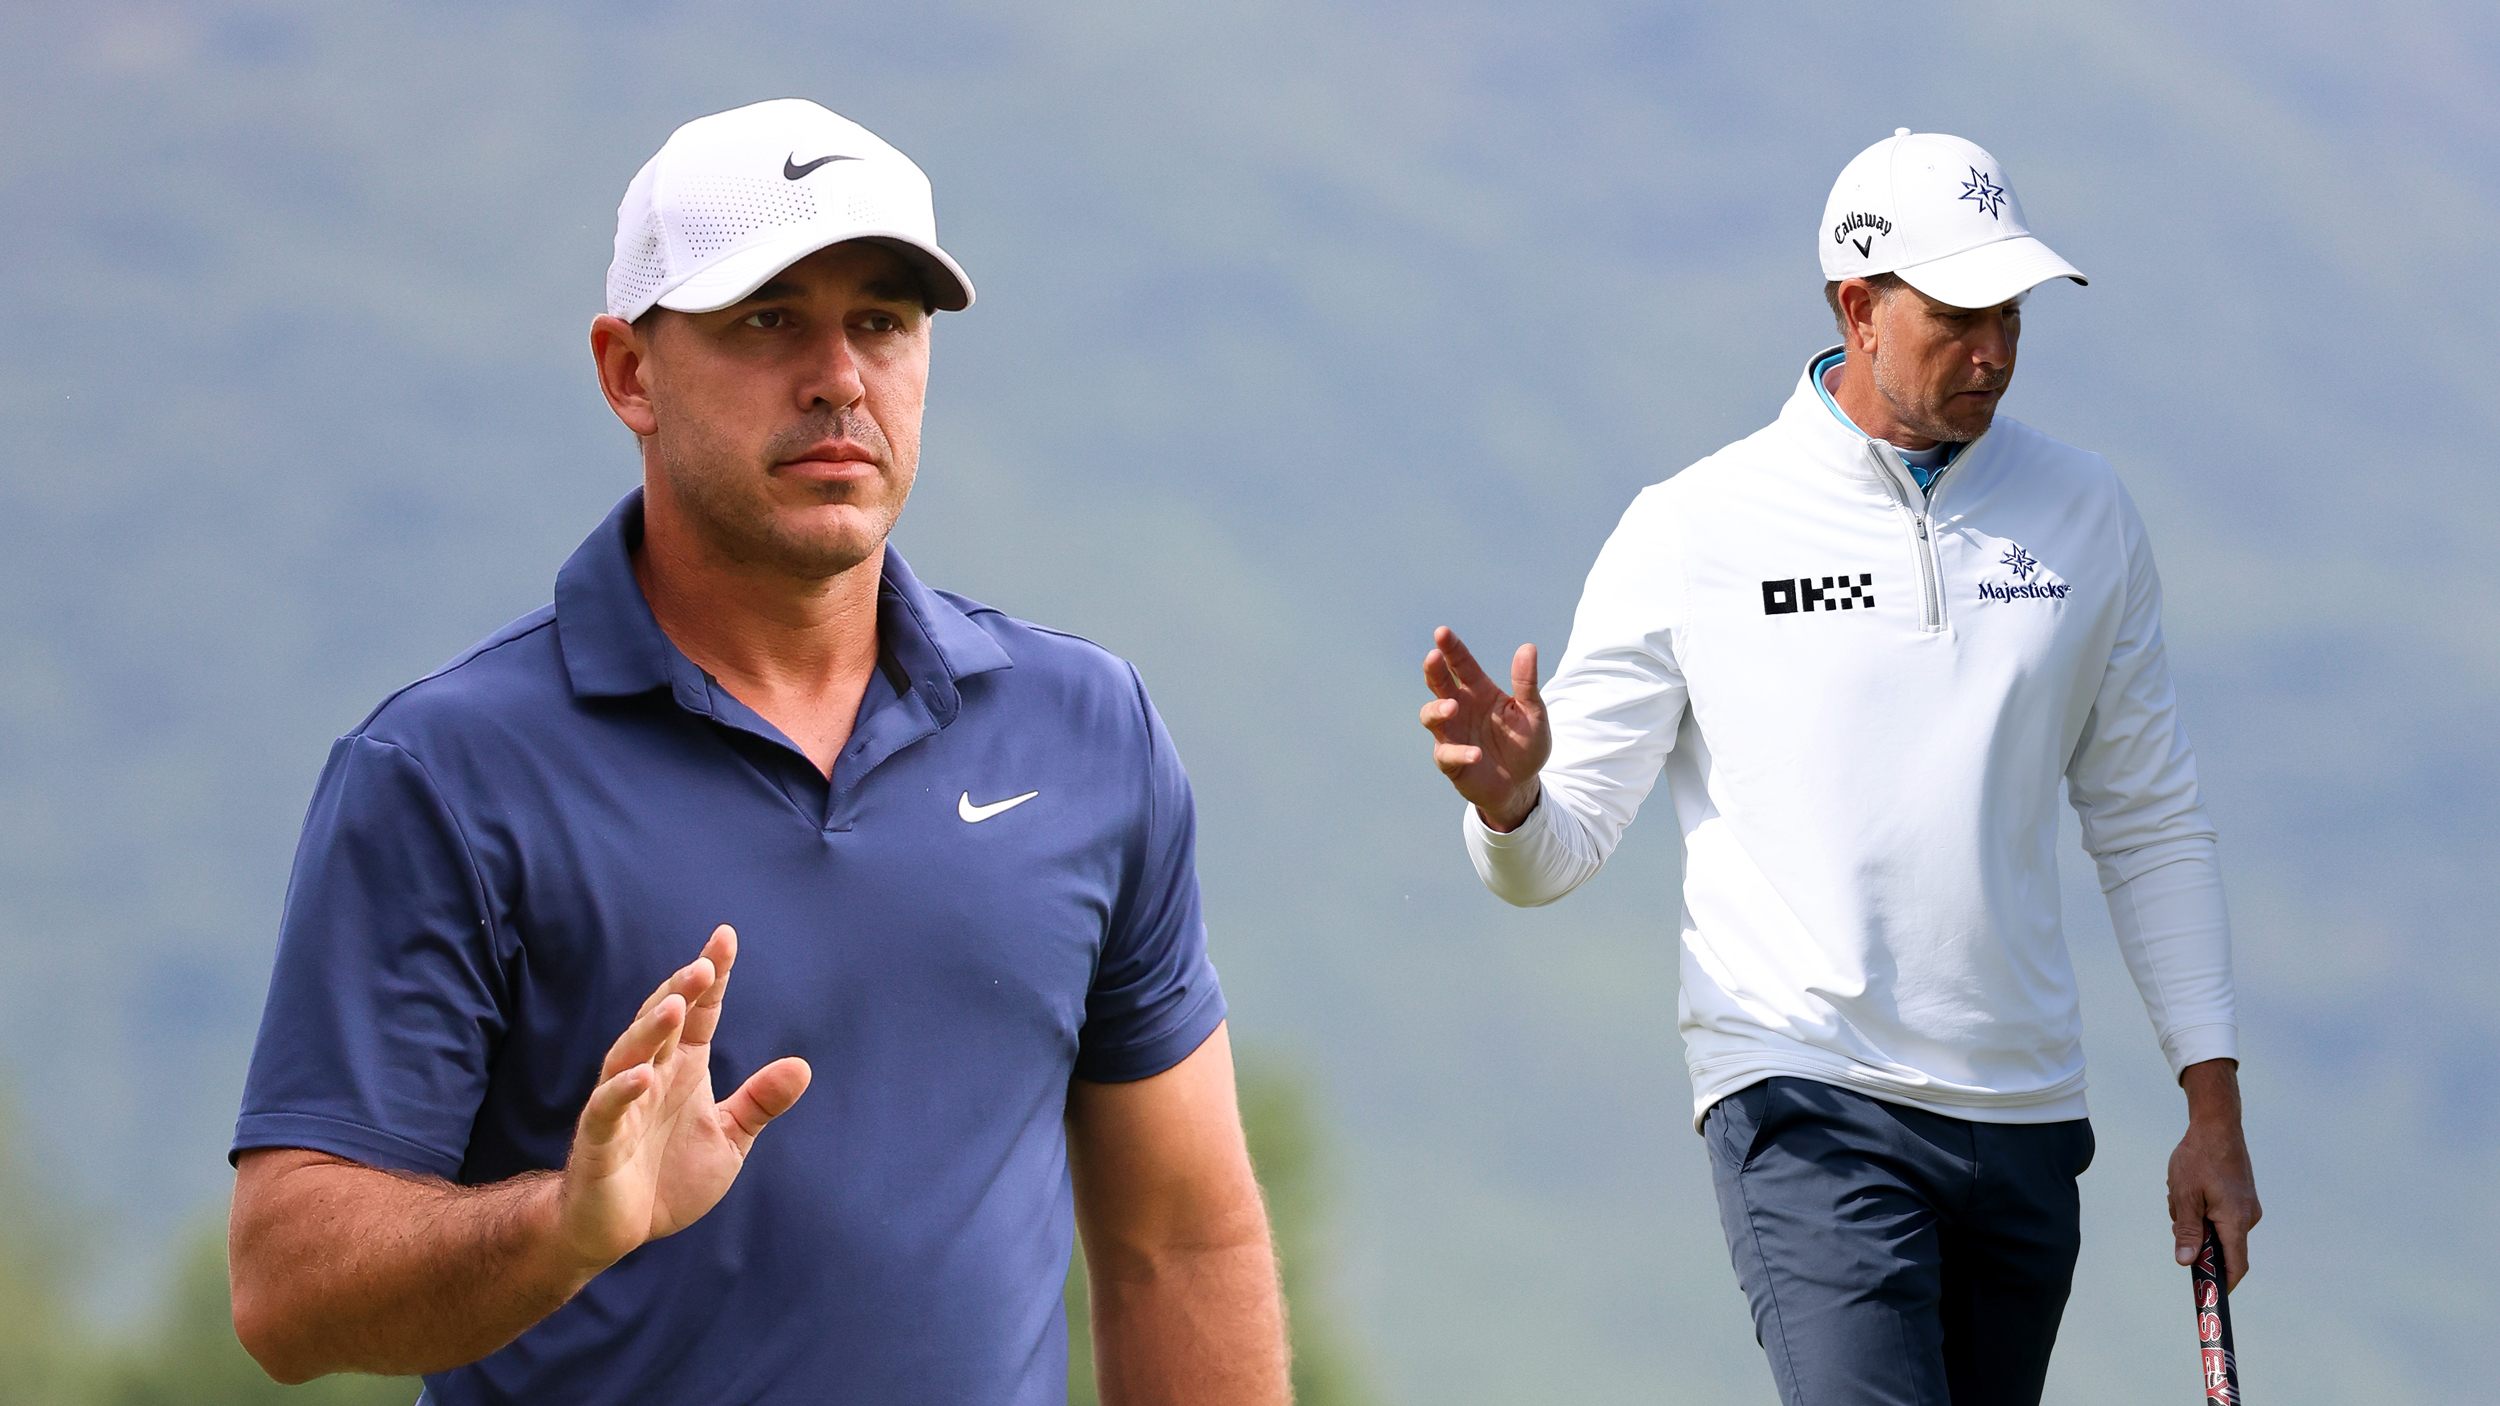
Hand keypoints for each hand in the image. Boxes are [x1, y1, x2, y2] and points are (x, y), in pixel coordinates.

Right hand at [555, 925, 812, 1274]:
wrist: (613, 1230)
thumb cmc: (666, 1177)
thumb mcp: (728, 1139)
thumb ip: (760, 1102)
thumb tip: (803, 1066)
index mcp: (682, 1070)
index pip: (699, 1014)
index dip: (712, 978)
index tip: (725, 938)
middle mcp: (650, 1076)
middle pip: (663, 1024)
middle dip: (681, 992)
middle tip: (704, 964)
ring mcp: (621, 1105)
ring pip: (630, 1055)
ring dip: (651, 1030)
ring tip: (676, 1004)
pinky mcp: (599, 1141)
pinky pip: (607, 1109)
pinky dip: (622, 1091)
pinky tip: (642, 1076)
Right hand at [1420, 626, 1550, 831]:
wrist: (1522, 785)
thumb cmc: (1525, 745)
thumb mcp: (1534, 713)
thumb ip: (1527, 684)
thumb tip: (1528, 648)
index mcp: (1479, 691)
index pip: (1461, 664)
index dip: (1451, 648)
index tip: (1442, 632)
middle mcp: (1460, 708)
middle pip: (1438, 683)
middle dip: (1433, 669)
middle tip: (1433, 657)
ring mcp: (1452, 734)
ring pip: (1430, 716)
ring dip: (1437, 709)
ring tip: (1451, 707)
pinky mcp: (1451, 761)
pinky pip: (1447, 753)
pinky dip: (1459, 752)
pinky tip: (1476, 753)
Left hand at [2168, 1059, 2259, 1289]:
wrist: (2217, 1123)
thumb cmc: (2198, 1157)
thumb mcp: (2184, 1195)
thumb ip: (2187, 1230)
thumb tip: (2187, 1262)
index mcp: (2236, 1220)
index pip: (2235, 1266)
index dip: (2223, 1283)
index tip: (2208, 1293)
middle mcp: (2247, 1217)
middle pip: (2221, 1246)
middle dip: (2195, 1237)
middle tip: (2178, 1212)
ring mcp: (2246, 1206)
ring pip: (2216, 1227)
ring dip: (2194, 1217)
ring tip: (2182, 1191)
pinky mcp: (2241, 1197)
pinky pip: (2219, 1213)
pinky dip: (2201, 1206)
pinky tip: (2190, 1186)